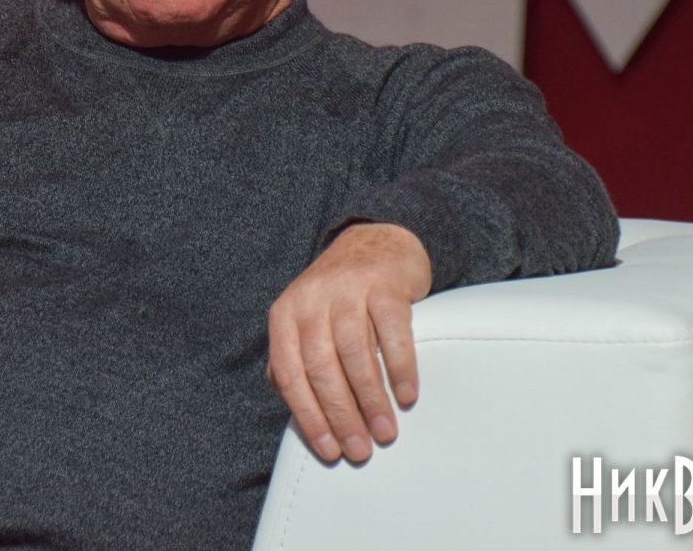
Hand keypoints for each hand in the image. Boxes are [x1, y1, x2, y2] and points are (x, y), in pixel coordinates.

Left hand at [265, 221, 432, 463]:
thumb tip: (295, 410)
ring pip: (355, 353)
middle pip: (321, 367)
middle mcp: (311, 300)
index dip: (308, 416)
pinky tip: (407, 395)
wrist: (375, 242)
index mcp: (285, 315)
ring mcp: (347, 289)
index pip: (289, 373)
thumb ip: (295, 359)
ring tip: (385, 431)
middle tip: (360, 449)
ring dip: (371, 399)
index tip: (329, 450)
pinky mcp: (384, 284)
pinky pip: (392, 332)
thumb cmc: (339, 297)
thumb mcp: (305, 320)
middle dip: (341, 415)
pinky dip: (400, 367)